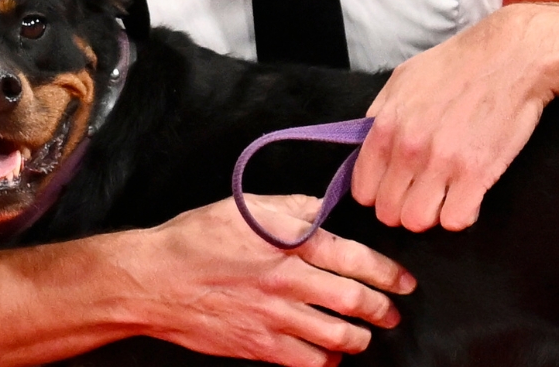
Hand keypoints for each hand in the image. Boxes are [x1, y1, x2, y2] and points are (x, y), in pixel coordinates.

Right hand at [119, 195, 415, 366]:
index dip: (389, 273)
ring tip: (364, 335)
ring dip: (360, 338)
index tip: (404, 282)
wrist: (154, 280)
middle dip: (383, 310)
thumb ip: (293, 208)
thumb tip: (325, 210)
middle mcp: (289, 282)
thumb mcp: (246, 207)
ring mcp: (276, 319)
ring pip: (338, 337)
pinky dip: (327, 361)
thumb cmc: (195, 238)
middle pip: (356, 302)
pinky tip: (330, 355)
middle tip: (392, 313)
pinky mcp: (260, 347)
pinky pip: (309, 362)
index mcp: (290, 242)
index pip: (356, 259)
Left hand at [351, 5, 556, 232]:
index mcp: (386, 126)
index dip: (379, 192)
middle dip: (404, 207)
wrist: (511, 57)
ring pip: (418, 222)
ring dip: (431, 214)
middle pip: (389, 212)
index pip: (363, 190)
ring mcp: (442, 163)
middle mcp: (409, 148)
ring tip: (445, 195)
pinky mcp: (476, 174)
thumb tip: (364, 144)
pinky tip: (468, 196)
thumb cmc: (458, 65)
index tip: (396, 186)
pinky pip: (455, 221)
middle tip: (423, 192)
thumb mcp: (403, 79)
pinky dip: (461, 215)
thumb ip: (379, 115)